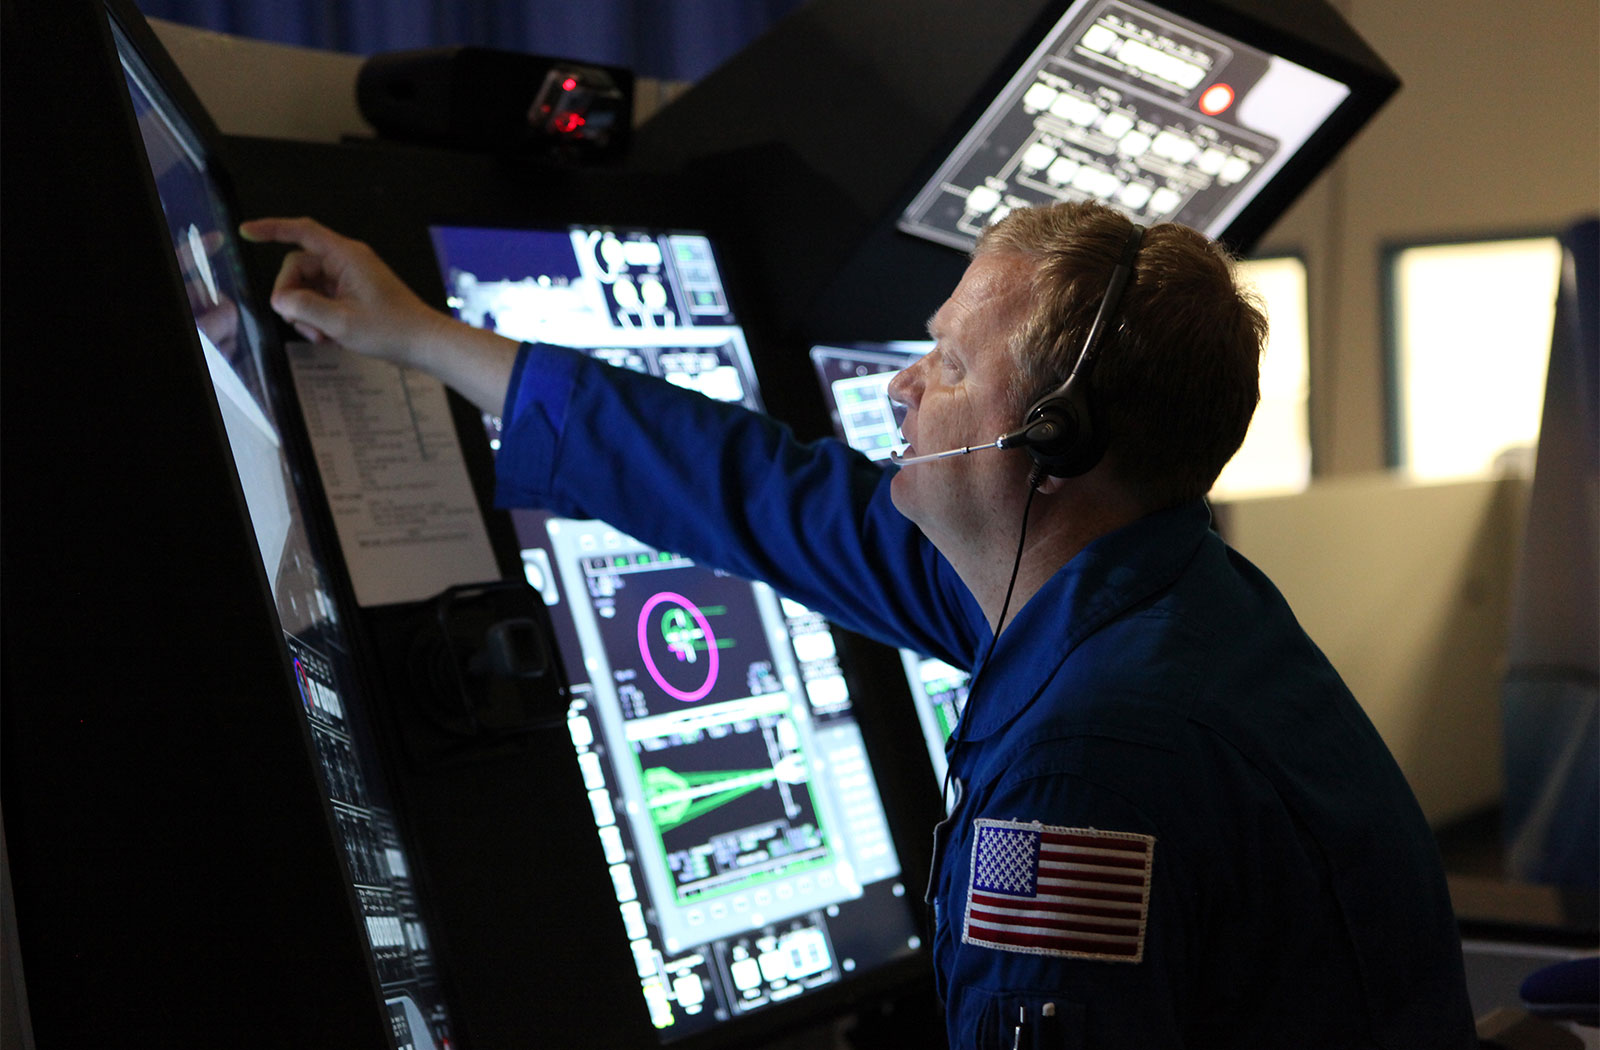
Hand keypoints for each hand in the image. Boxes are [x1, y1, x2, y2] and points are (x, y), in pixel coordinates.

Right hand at [238, 216, 446, 366]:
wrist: (424, 344)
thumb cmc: (393, 329)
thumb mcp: (341, 322)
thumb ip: (304, 308)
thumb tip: (279, 300)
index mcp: (346, 256)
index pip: (302, 231)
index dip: (272, 229)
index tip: (247, 231)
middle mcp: (346, 262)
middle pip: (298, 268)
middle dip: (293, 297)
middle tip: (301, 325)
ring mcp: (349, 278)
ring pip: (307, 288)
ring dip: (307, 314)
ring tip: (323, 337)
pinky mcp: (351, 294)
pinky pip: (321, 300)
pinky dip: (319, 319)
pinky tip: (331, 338)